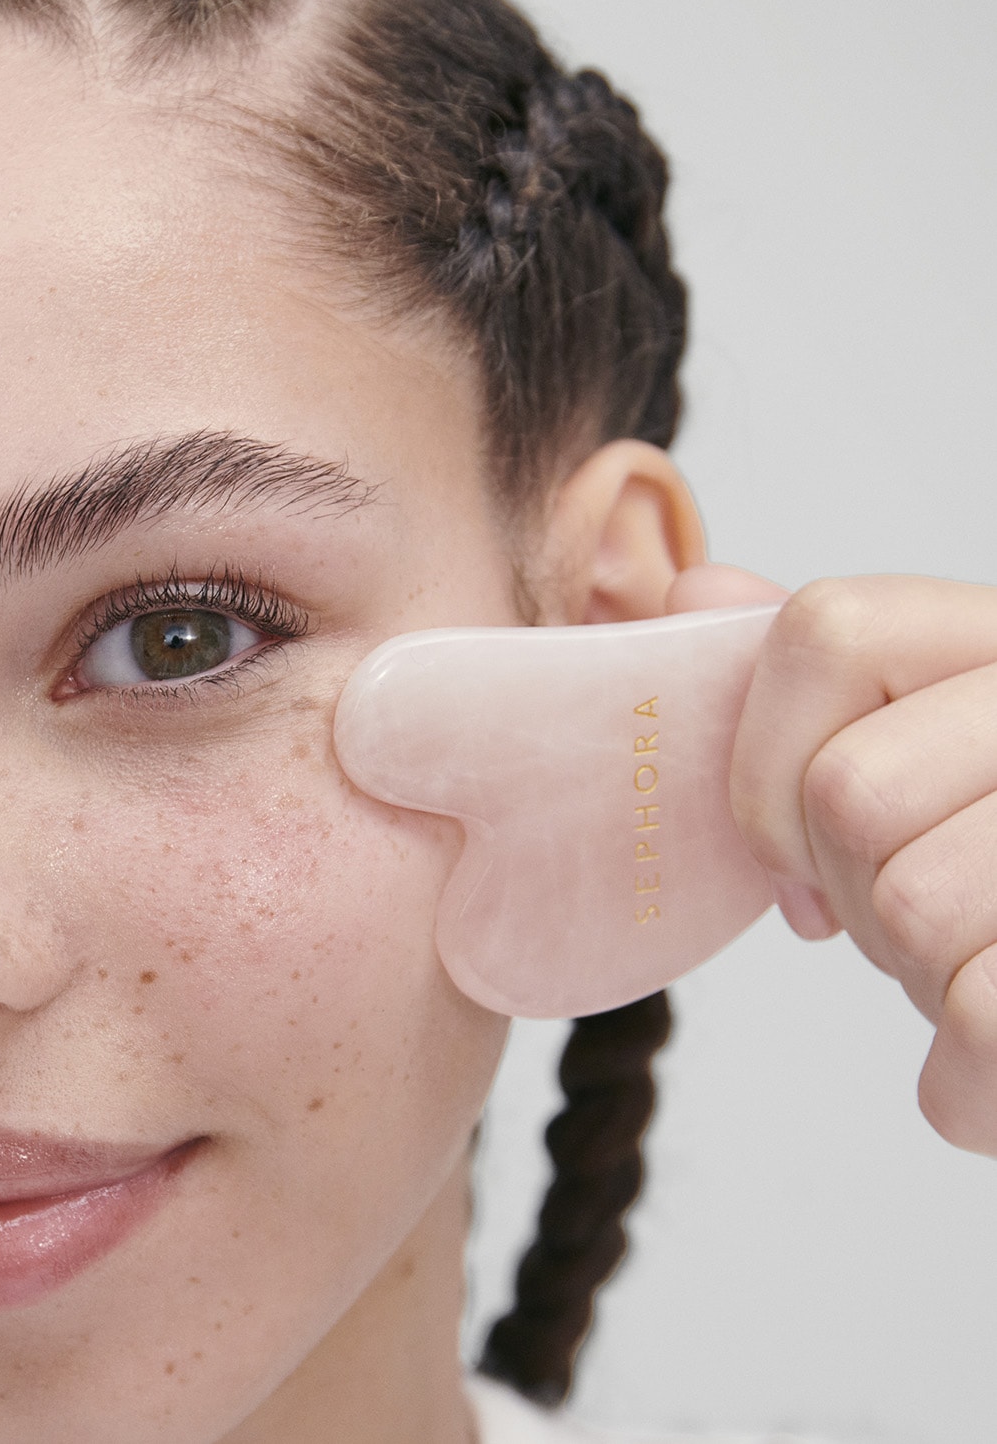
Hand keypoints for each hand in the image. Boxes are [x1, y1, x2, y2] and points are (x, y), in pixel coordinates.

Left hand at [677, 569, 996, 1156]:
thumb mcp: (925, 750)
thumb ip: (821, 677)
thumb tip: (700, 588)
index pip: (827, 631)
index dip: (769, 760)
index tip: (794, 850)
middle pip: (852, 788)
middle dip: (848, 889)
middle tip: (915, 920)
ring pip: (913, 906)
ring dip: (918, 975)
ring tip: (980, 966)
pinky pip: (980, 1017)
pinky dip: (969, 1079)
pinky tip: (996, 1055)